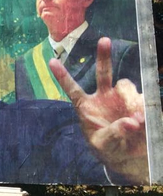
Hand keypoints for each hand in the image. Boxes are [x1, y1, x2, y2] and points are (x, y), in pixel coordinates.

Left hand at [49, 37, 147, 183]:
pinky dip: (143, 108)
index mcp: (86, 106)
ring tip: (134, 120)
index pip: (72, 88)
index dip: (62, 76)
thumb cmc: (108, 148)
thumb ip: (114, 133)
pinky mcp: (138, 102)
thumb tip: (131, 122)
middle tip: (104, 40)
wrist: (128, 155)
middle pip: (103, 72)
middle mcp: (104, 96)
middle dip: (104, 56)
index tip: (51, 61)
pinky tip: (143, 122)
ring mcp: (121, 97)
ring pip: (126, 85)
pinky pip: (142, 98)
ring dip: (130, 100)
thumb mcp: (104, 144)